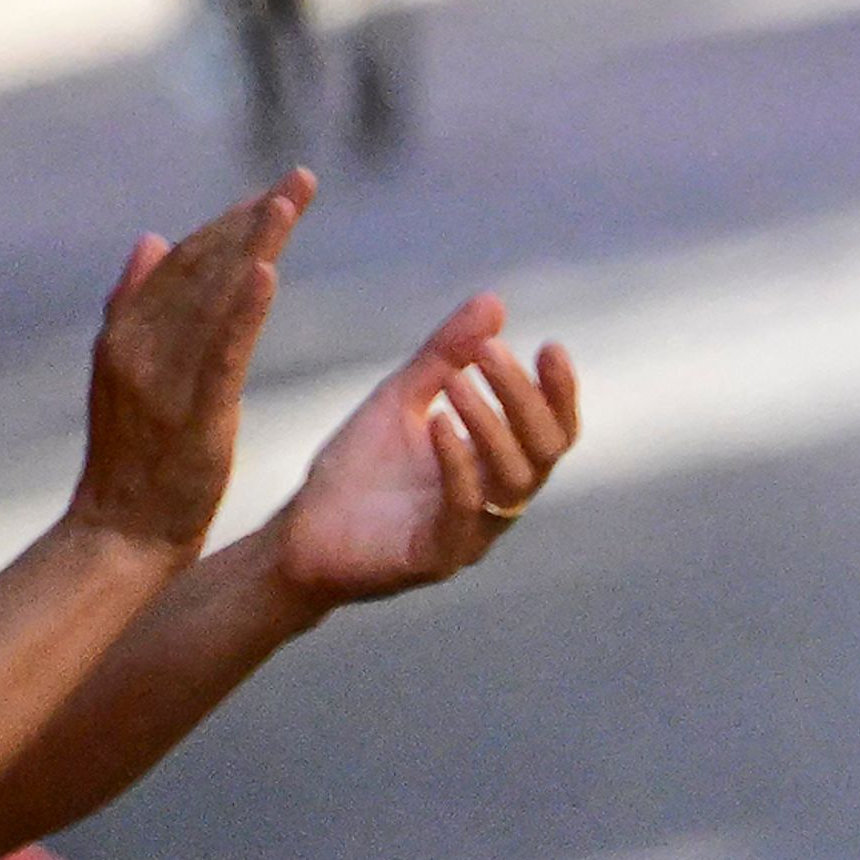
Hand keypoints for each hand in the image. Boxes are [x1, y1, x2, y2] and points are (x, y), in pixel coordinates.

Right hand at [71, 176, 312, 555]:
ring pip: (210, 297)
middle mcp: (137, 345)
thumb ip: (133, 306)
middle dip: (251, 219)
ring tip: (289, 203)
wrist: (120, 533)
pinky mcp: (191, 412)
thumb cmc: (132, 459)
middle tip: (300, 179)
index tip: (272, 193)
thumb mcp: (126, 375)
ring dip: (252, 245)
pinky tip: (268, 272)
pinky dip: (241, 309)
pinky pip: (218, 352)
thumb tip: (149, 238)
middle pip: (201, 267)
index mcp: (125, 333)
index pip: (183, 262)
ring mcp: (160, 378)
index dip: (228, 223)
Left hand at [270, 293, 581, 605]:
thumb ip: (447, 355)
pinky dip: (458, 463)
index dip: (560, 391)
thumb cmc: (357, 471)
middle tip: (490, 352)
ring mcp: (473, 534)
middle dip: (523, 398)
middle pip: (545, 451)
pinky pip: (464, 510)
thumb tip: (494, 300)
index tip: (549, 345)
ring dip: (491, 425)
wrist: (299, 534)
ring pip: (513, 480)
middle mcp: (498, 502)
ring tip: (458, 380)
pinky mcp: (438, 558)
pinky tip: (438, 422)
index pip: (553, 430)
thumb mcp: (402, 398)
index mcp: (499, 467)